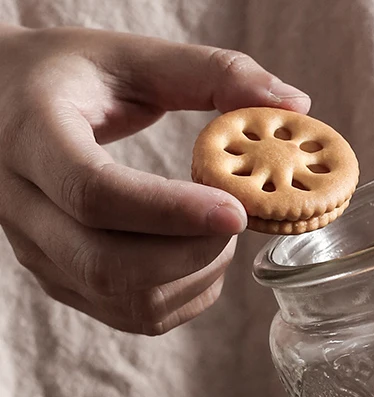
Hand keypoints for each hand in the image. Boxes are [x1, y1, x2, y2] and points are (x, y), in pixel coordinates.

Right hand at [0, 25, 309, 334]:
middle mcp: (21, 206)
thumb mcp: (131, 57)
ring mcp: (38, 253)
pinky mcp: (62, 281)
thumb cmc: (69, 77)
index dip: (171, 211)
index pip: (94, 193)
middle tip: (233, 219)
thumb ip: (213, 74)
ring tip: (216, 234)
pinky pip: (132, 316)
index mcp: (31, 137)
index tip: (237, 210)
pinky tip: (198, 259)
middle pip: (109, 265)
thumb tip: (298, 102)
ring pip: (124, 300)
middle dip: (193, 253)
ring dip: (193, 278)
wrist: (0, 105)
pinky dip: (183, 297)